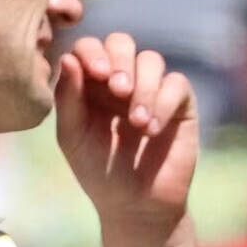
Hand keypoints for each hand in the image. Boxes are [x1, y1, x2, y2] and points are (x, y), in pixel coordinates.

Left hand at [54, 30, 199, 242]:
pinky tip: (151, 129)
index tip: (96, 74)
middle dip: (119, 59)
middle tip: (118, 89)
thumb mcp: (73, 137)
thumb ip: (68, 99)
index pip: (88, 48)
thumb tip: (67, 57)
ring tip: (135, 122)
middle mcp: (120, 80)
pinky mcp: (179, 101)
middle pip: (122, 42)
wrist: (135, 203)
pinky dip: (163, 103)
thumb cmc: (98, 171)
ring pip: (151, 59)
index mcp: (89, 85)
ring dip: (143, 87)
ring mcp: (151, 88)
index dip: (92, 52)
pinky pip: (176, 83)